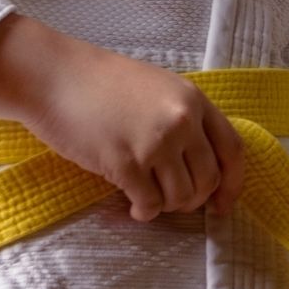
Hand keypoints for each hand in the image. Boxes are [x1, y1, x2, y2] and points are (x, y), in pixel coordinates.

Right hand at [9, 42, 246, 222]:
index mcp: (193, 100)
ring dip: (166, 206)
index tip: (222, 206)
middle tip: (172, 202)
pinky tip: (132, 207)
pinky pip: (149, 204)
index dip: (232, 185)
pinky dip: (143, 213)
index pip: (232, 150)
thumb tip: (199, 166)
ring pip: (181, 197)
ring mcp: (155, 142)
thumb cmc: (101, 82)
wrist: (56, 75)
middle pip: (208, 179)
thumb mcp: (157, 89)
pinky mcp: (125, 163)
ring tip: (147, 199)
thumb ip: (184, 119)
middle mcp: (181, 120)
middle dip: (193, 200)